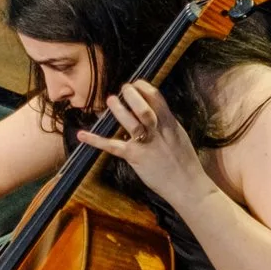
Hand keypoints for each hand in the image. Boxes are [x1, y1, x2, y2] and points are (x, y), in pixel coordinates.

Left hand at [77, 77, 204, 206]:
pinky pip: (113, 147)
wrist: (188, 186)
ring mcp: (146, 144)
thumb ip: (166, 123)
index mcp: (170, 124)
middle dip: (131, 95)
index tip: (136, 83)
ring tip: (110, 100)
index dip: (144, 87)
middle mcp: (158, 131)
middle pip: (143, 107)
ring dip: (118, 110)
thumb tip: (153, 111)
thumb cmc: (185, 162)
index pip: (157, 97)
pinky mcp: (135, 157)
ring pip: (130, 122)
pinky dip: (95, 140)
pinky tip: (82, 135)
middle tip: (123, 88)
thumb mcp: (179, 136)